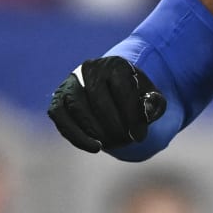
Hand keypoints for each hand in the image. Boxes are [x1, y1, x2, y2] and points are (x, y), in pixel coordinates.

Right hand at [46, 56, 166, 152]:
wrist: (114, 89)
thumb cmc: (135, 95)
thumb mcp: (151, 96)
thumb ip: (154, 104)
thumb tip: (147, 112)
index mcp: (116, 64)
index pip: (122, 90)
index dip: (132, 117)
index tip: (140, 136)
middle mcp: (90, 68)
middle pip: (99, 100)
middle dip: (114, 126)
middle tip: (126, 142)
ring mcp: (71, 82)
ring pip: (78, 108)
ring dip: (96, 131)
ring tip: (113, 144)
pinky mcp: (58, 99)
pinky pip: (61, 117)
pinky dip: (76, 135)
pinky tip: (95, 148)